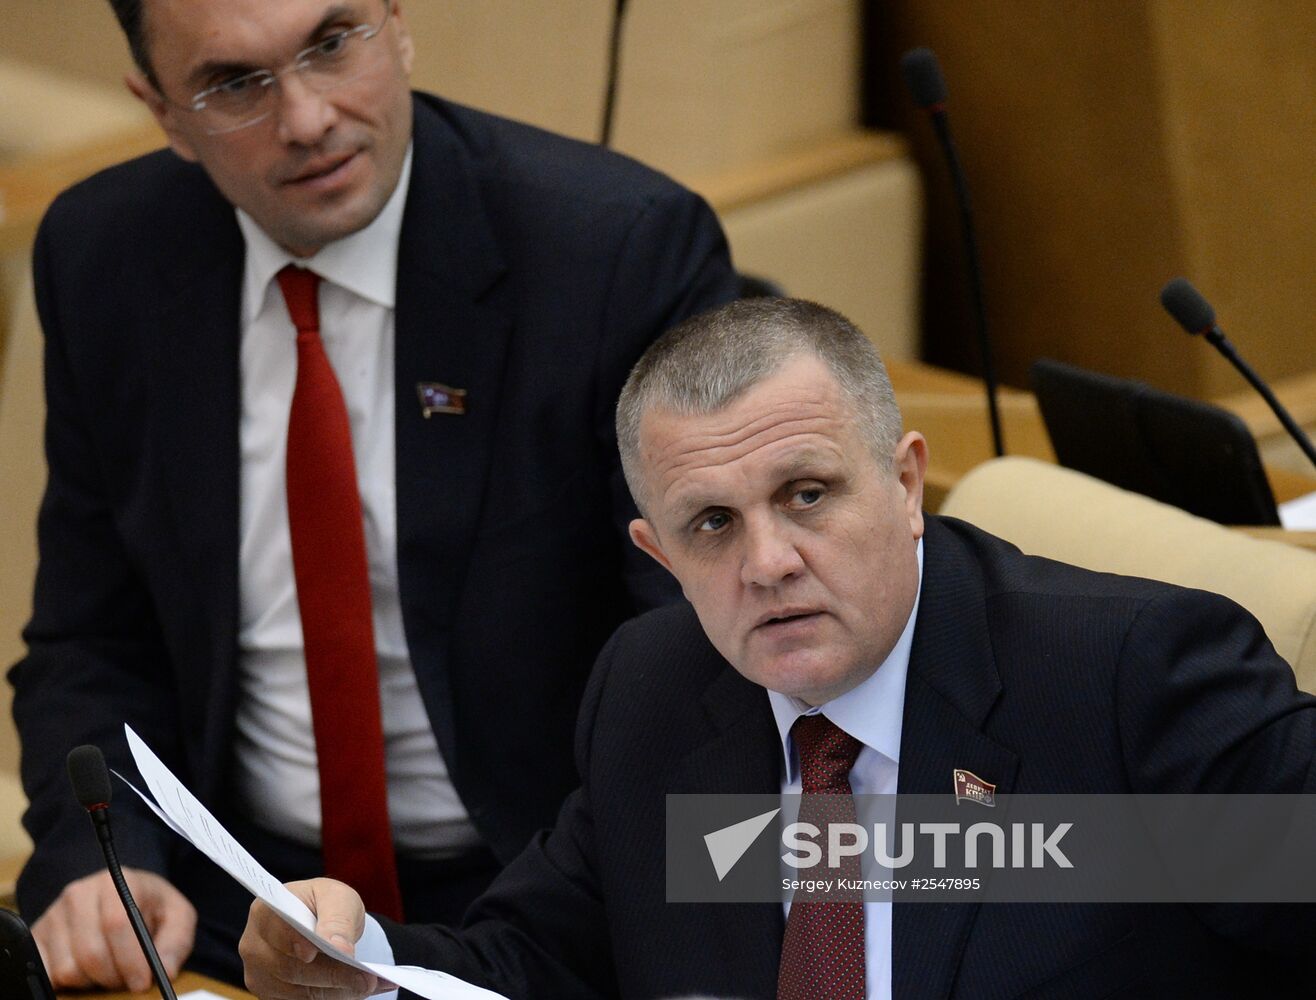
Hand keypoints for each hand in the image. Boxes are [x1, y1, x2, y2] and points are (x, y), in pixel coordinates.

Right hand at [32, 866, 195, 991]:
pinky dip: (66, 983)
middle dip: (114, 976)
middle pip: (90, 953)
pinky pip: (46, 973)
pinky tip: (87, 973)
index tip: (142, 982)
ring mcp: (54, 914)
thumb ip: (176, 941)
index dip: (130, 960)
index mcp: (116, 882)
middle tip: (128, 981)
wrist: (120, 895)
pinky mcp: (37, 935)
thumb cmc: (150, 907)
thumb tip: (166, 970)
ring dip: (92, 981)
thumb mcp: (177, 916)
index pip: (117, 924)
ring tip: (110, 971)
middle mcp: (79, 894)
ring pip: (67, 968)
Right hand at [240, 878, 389, 999]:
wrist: (320, 922)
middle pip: (291, 968)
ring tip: (372, 984)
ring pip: (300, 992)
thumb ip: (337, 919)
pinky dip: (335, 997)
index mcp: (265, 912)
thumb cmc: (325, 904)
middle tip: (368, 978)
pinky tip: (359, 990)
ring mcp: (261, 975)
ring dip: (339, 991)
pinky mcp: (273, 995)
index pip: (278, 930)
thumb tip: (339, 947)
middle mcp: (255, 946)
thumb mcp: (337, 898)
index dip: (295, 943)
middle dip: (333, 974)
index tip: (314, 953)